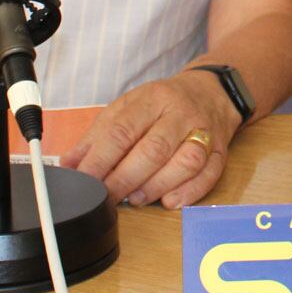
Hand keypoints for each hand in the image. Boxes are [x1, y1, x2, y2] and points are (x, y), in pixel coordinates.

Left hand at [64, 70, 242, 208]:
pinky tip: (169, 201)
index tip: (84, 180)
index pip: (123, 131)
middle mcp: (180, 113)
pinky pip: (210, 174)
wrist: (211, 92)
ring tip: (135, 199)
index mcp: (152, 99)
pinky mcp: (221, 151)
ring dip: (156, 186)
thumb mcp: (127, 108)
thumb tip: (70, 165)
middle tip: (107, 197)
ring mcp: (204, 132)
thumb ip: (98, 136)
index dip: (100, 160)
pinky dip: (189, 192)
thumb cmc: (163, 104)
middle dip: (125, 178)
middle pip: (154, 149)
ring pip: (185, 162)